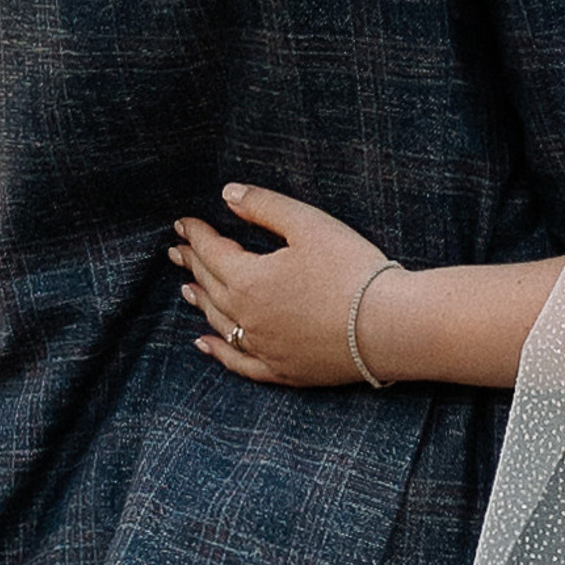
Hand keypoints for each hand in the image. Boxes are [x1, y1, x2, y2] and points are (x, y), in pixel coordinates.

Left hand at [171, 185, 400, 387]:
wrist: (387, 326)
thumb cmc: (351, 269)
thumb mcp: (308, 224)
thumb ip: (263, 207)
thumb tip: (227, 194)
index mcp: (248, 279)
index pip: (211, 251)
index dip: (195, 234)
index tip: (183, 223)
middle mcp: (246, 317)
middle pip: (209, 285)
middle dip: (192, 263)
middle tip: (176, 250)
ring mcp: (262, 348)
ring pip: (219, 323)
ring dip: (200, 301)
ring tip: (186, 288)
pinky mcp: (282, 370)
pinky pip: (238, 363)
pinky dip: (218, 352)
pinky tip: (205, 344)